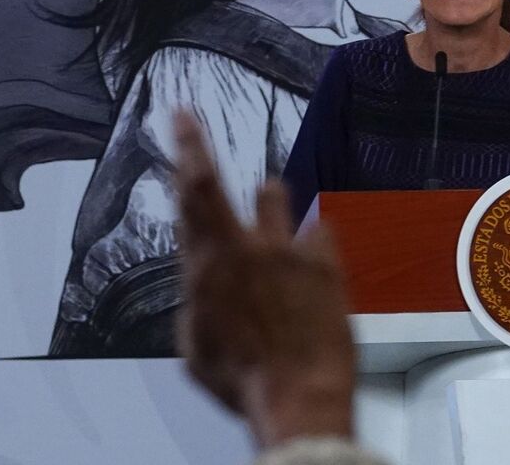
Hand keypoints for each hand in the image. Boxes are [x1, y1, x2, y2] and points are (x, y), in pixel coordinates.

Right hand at [173, 111, 354, 446]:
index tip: (183, 114)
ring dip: (268, 206)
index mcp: (207, 267)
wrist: (300, 395)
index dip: (187, 147)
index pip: (193, 191)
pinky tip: (309, 273)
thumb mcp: (197, 345)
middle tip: (193, 129)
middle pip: (223, 183)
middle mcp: (247, 247)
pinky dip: (309, 245)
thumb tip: (205, 282)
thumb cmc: (246, 380)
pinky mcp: (326, 261)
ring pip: (274, 196)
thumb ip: (200, 299)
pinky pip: (316, 230)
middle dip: (201, 151)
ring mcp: (289, 249)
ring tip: (271, 236)